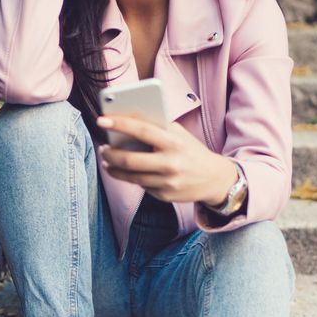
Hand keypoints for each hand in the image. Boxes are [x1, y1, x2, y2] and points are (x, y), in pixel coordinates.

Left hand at [96, 115, 238, 205]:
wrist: (214, 179)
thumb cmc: (191, 151)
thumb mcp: (179, 135)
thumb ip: (157, 128)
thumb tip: (126, 121)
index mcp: (174, 142)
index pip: (141, 130)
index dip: (119, 124)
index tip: (101, 120)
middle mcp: (170, 163)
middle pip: (130, 159)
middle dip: (111, 154)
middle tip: (103, 148)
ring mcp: (167, 182)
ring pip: (131, 176)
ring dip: (114, 168)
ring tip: (107, 161)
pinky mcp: (164, 195)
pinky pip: (141, 186)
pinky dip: (131, 177)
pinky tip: (127, 172)